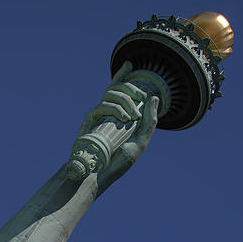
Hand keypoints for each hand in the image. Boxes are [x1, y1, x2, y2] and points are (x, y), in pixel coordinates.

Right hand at [76, 61, 158, 188]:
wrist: (98, 177)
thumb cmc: (117, 164)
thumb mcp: (140, 143)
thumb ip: (149, 123)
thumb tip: (154, 98)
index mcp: (117, 117)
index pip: (119, 91)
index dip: (122, 75)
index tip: (130, 64)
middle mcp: (106, 114)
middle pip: (116, 88)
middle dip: (130, 87)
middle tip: (140, 97)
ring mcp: (97, 117)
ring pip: (110, 93)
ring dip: (124, 100)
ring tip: (131, 117)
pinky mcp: (88, 122)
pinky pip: (101, 106)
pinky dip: (114, 108)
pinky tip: (124, 119)